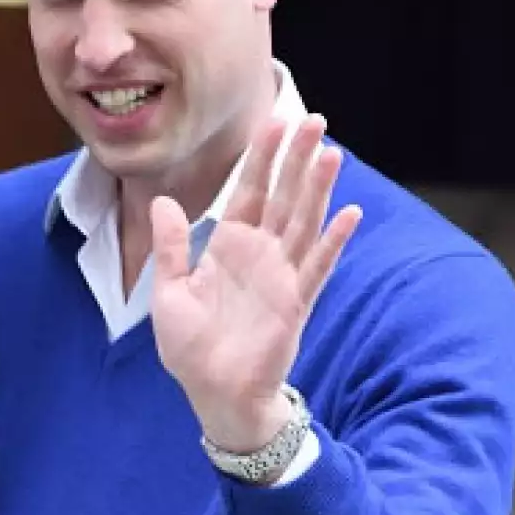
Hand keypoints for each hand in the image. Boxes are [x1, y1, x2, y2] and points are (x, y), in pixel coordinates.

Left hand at [149, 114, 360, 451]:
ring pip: (304, 222)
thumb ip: (171, 248)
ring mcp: (282, 276)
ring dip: (318, 189)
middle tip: (314, 120)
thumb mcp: (169, 293)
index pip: (248, 192)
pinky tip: (351, 213)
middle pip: (283, 197)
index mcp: (229, 247)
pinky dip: (333, 241)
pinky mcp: (296, 302)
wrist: (214, 394)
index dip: (261, 159)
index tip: (273, 123)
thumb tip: (164, 202)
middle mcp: (260, 255)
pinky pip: (318, 266)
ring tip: (331, 153)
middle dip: (297, 159)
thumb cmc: (191, 349)